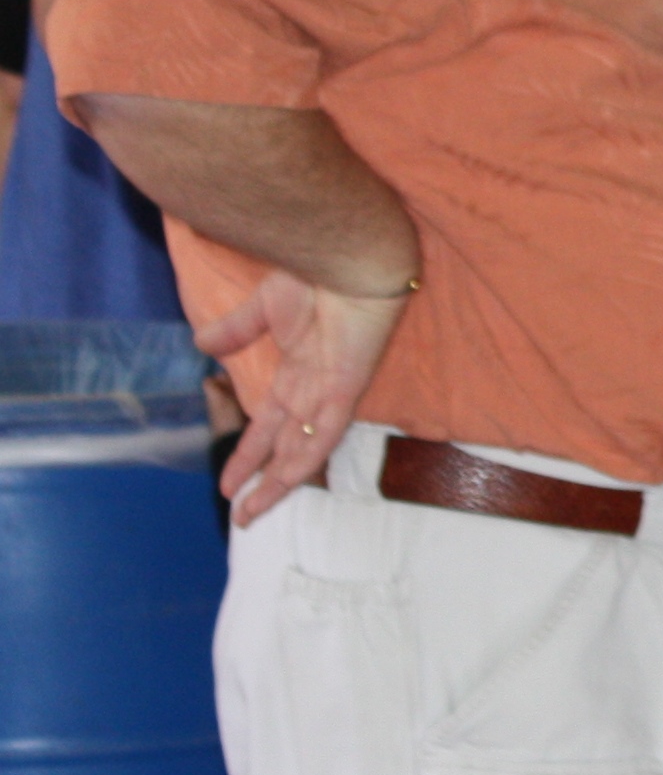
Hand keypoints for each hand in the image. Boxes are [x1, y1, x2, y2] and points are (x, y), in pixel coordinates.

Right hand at [195, 272, 412, 526]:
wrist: (347, 260)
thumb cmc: (313, 276)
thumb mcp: (262, 308)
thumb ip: (235, 330)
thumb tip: (202, 345)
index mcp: (297, 372)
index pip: (269, 425)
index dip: (249, 454)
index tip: (228, 481)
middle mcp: (314, 390)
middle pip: (284, 447)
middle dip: (261, 480)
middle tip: (240, 514)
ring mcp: (331, 393)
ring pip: (303, 451)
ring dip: (277, 482)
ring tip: (252, 511)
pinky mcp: (346, 390)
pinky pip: (324, 432)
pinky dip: (305, 458)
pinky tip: (286, 482)